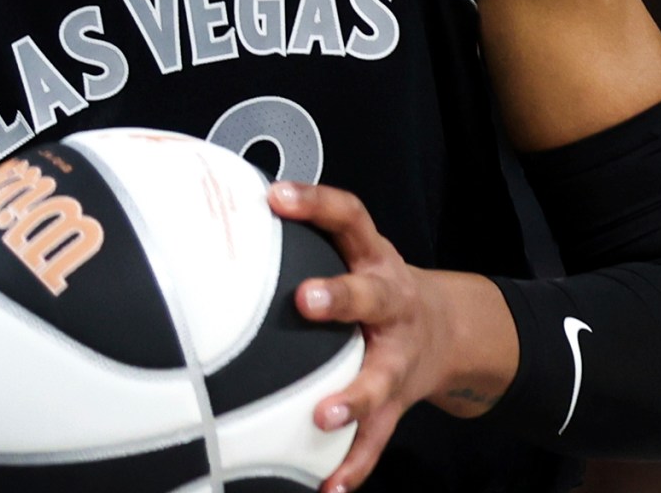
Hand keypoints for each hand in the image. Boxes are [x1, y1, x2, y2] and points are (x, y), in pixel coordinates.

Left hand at [272, 181, 506, 492]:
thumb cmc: (374, 286)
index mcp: (374, 258)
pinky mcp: (398, 401)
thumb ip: (300, 242)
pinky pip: (377, 437)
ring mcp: (397, 355)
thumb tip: (212, 224)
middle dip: (339, 296)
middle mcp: (390, 302)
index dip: (315, 203)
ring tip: (325, 414)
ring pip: (379, 376)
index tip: (276, 196)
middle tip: (304, 299)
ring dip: (354, 396)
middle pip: (370, 294)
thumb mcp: (353, 253)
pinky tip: (328, 486)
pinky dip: (353, 464)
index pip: (349, 217)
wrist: (448, 331)